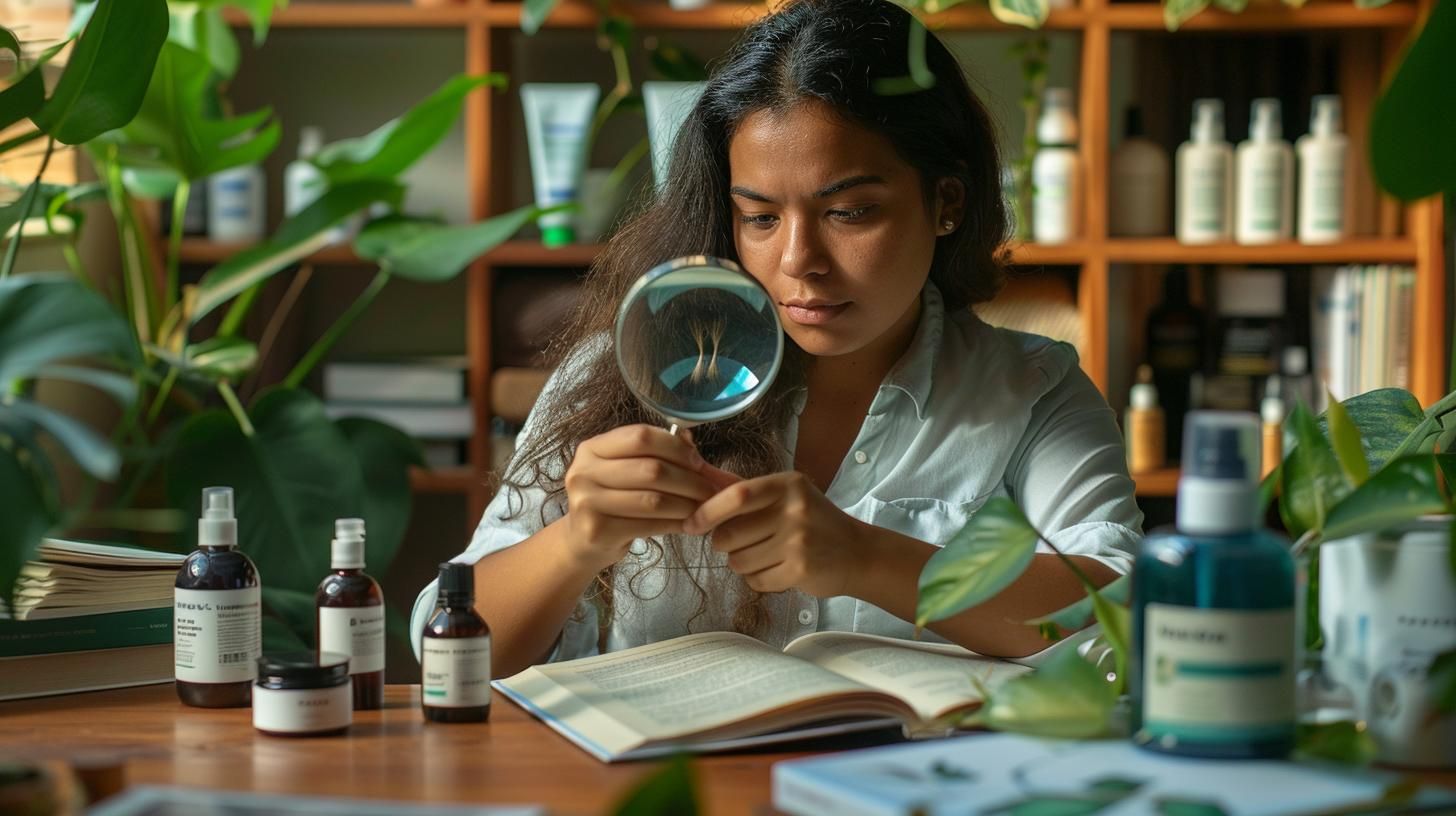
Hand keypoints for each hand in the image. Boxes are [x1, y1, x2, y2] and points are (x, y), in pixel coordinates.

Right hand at [562, 425, 717, 571]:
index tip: (697, 461)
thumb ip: (653, 454)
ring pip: (653, 500)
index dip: (675, 447)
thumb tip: (690, 442)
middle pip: (651, 469)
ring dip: (686, 504)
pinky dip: (676, 524)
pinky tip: (688, 524)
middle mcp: (584, 472)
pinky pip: (649, 525)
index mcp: (592, 448)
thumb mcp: (624, 470)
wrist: (582, 541)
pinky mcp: (597, 531)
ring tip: (704, 507)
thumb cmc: (611, 500)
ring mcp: (587, 502)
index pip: (641, 436)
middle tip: (709, 489)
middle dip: (689, 479)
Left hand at [683, 471, 869, 597]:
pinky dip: (758, 580)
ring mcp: (798, 540)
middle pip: (729, 535)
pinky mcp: (800, 569)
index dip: (707, 511)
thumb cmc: (812, 521)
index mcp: (787, 484)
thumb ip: (740, 487)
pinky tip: (778, 569)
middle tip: (742, 542)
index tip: (691, 524)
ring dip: (742, 563)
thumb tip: (696, 471)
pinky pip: (756, 580)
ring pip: (739, 561)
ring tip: (765, 555)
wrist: (857, 553)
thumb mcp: (784, 495)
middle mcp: (794, 509)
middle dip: (725, 544)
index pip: (736, 495)